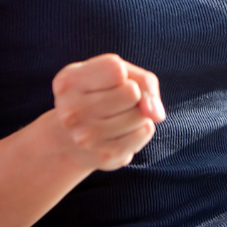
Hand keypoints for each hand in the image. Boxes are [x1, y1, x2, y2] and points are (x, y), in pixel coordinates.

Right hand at [49, 54, 166, 170]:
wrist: (71, 140)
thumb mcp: (116, 73)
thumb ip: (144, 81)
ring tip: (117, 117)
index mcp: (68, 82)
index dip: (123, 73)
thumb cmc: (100, 95)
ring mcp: (86, 137)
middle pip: (132, 92)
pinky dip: (141, 129)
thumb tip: (157, 115)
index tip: (110, 81)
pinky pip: (145, 132)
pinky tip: (121, 132)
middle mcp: (71, 111)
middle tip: (115, 101)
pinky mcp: (105, 156)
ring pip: (141, 114)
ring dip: (138, 113)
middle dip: (133, 94)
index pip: (116, 70)